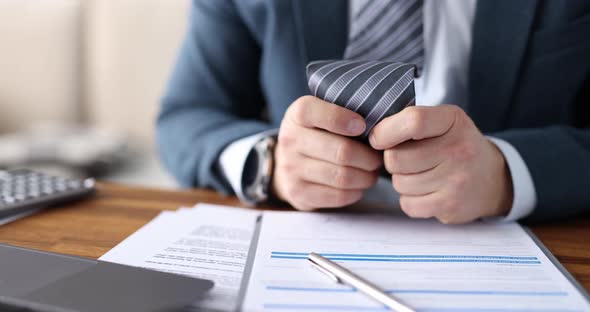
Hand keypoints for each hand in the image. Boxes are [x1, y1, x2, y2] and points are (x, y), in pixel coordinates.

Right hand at [273, 96, 382, 210]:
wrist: (287, 164)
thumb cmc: (316, 134)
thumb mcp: (320, 114)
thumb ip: (343, 110)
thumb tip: (379, 124)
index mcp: (296, 115)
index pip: (317, 113)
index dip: (344, 119)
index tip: (362, 126)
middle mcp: (289, 141)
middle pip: (342, 151)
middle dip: (368, 157)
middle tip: (378, 157)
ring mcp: (291, 169)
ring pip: (343, 176)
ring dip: (366, 176)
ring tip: (372, 172)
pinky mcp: (298, 193)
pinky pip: (338, 196)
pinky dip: (356, 192)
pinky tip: (358, 185)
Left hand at [369, 105, 512, 223]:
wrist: (491, 178)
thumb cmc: (454, 145)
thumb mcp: (441, 121)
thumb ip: (408, 122)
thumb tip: (372, 137)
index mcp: (452, 120)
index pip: (413, 121)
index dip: (385, 131)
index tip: (378, 139)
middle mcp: (458, 149)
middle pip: (396, 158)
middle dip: (392, 160)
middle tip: (407, 159)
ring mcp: (456, 180)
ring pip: (399, 183)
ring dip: (402, 180)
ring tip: (421, 174)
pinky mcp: (451, 206)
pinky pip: (408, 205)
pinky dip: (410, 200)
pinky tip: (425, 191)